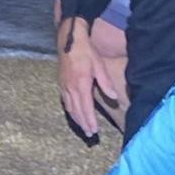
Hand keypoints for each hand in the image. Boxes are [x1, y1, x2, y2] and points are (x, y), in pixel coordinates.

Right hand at [57, 17, 117, 137]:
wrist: (69, 39)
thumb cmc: (86, 51)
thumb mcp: (99, 64)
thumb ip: (105, 82)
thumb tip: (113, 97)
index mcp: (81, 84)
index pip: (86, 108)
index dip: (90, 121)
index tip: (94, 131)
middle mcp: (70, 88)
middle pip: (76, 111)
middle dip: (83, 124)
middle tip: (90, 134)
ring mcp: (64, 86)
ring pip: (69, 108)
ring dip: (76, 119)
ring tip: (83, 127)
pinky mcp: (61, 83)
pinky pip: (65, 101)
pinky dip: (70, 111)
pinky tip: (73, 113)